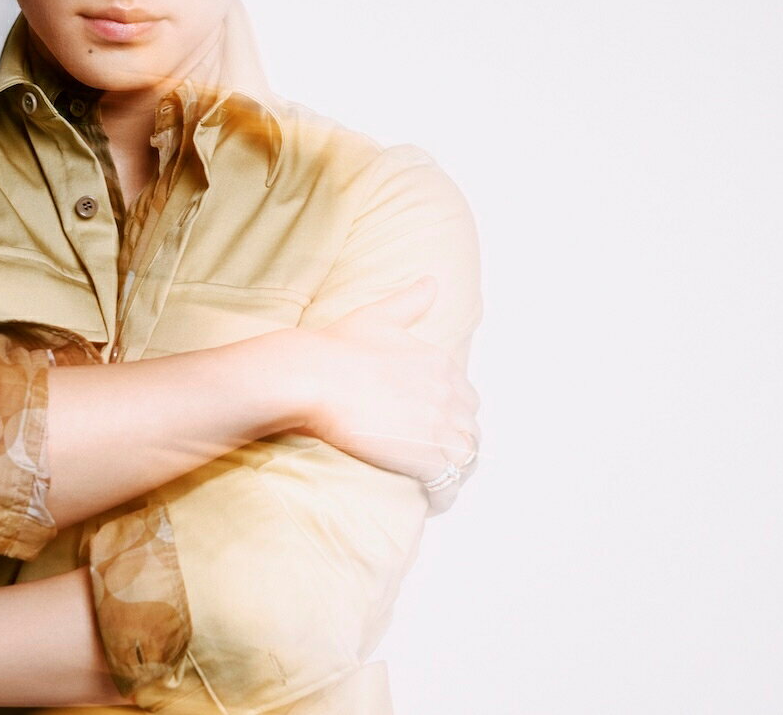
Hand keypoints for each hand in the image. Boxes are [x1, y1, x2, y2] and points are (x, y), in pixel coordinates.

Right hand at [288, 276, 479, 485]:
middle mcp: (447, 393)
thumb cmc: (336, 348)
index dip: (452, 415)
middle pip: (470, 428)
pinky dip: (444, 495)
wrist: (312, 377)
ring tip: (436, 483)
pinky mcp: (424, 456)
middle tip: (435, 459)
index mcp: (439, 363)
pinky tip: (432, 501)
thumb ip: (408, 301)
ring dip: (455, 472)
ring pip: (465, 458)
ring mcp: (438, 426)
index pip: (466, 397)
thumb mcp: (377, 317)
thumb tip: (431, 281)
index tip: (434, 427)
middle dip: (457, 444)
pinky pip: (448, 484)